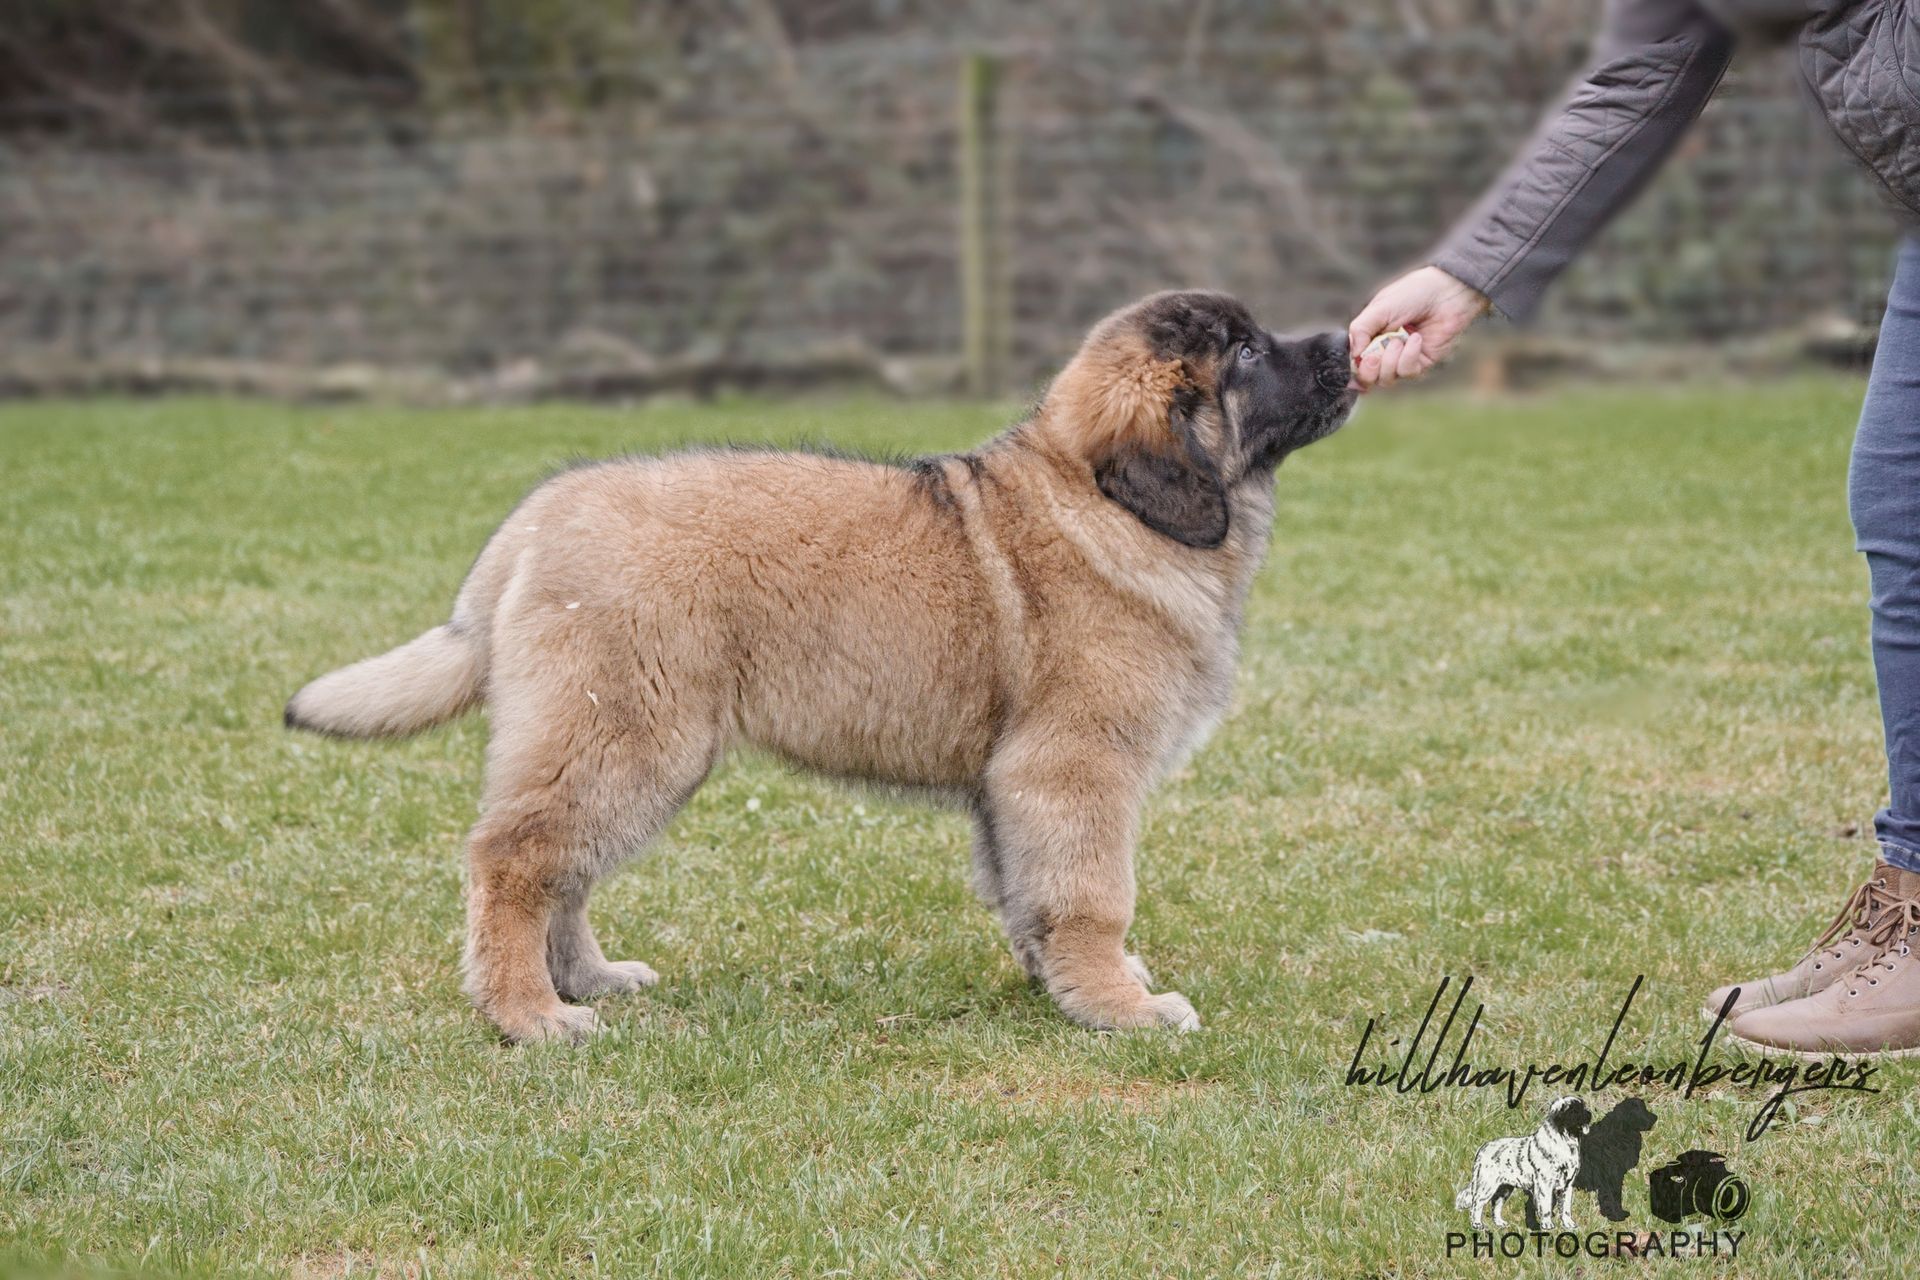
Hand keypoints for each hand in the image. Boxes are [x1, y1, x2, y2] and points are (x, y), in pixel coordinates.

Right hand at [1348, 266, 1491, 389]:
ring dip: (1389, 362)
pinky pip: (1407, 372)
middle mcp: (1384, 351)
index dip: (1352, 368)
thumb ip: (1360, 329)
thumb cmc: (1413, 293)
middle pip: (1367, 379)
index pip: (1354, 363)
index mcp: (1370, 337)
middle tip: (1373, 357)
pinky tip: (1416, 338)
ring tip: (1398, 340)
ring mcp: (1402, 359)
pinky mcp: (1421, 364)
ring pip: (1386, 379)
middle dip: (1368, 371)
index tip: (1355, 362)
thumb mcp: (1379, 308)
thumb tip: (1353, 355)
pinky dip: (1408, 356)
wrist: (1446, 292)